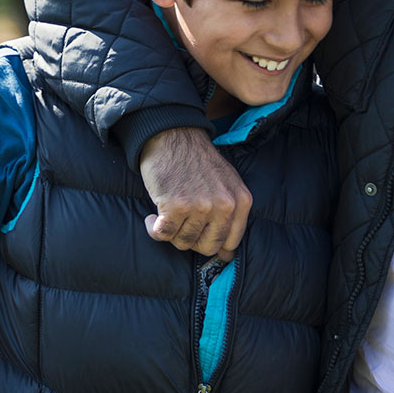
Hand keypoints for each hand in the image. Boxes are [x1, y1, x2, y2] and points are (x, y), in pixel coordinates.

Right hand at [139, 127, 251, 259]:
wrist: (173, 136)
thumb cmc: (198, 162)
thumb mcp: (226, 184)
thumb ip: (231, 217)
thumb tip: (226, 256)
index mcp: (241, 200)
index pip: (231, 241)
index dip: (213, 244)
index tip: (199, 237)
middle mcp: (224, 205)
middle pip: (208, 246)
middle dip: (192, 240)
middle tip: (181, 224)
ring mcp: (200, 206)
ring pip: (184, 242)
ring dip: (171, 233)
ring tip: (167, 215)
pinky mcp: (175, 206)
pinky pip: (163, 235)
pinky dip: (154, 229)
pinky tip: (152, 218)